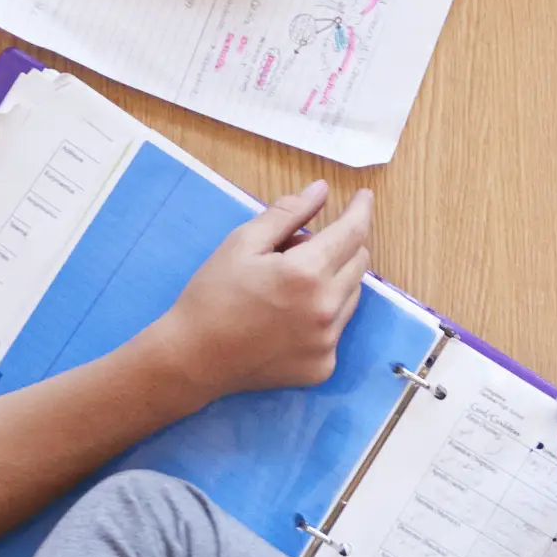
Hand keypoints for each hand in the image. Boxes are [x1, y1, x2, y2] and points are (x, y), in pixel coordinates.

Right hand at [147, 181, 372, 397]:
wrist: (193, 359)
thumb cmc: (213, 294)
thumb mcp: (243, 243)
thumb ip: (287, 213)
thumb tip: (322, 190)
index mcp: (307, 273)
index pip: (353, 233)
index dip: (361, 210)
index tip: (364, 197)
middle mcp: (326, 309)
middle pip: (359, 262)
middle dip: (341, 245)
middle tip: (301, 246)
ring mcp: (327, 342)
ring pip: (351, 295)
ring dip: (334, 279)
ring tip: (291, 282)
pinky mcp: (323, 366)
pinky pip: (337, 328)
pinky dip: (324, 313)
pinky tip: (288, 317)